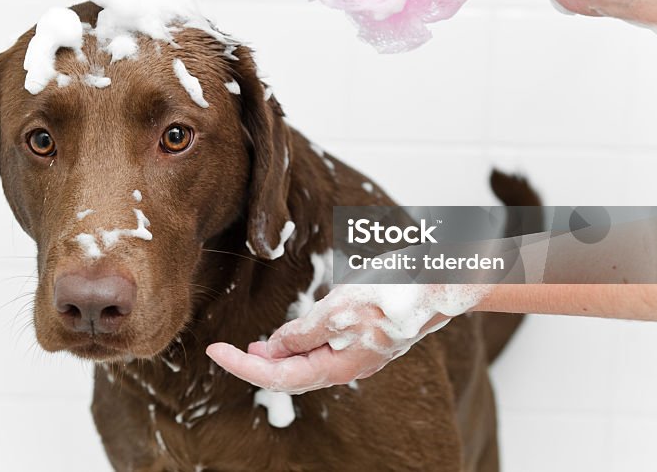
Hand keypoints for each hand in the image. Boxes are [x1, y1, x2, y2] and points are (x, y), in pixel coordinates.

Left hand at [206, 284, 474, 393]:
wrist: (442, 281)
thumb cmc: (394, 292)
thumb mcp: (339, 310)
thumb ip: (304, 332)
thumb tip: (273, 348)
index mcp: (340, 364)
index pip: (279, 375)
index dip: (242, 365)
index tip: (214, 351)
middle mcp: (347, 365)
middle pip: (291, 375)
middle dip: (256, 364)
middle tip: (226, 350)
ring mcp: (358, 353)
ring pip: (307, 364)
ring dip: (277, 356)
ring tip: (253, 346)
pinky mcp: (365, 337)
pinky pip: (323, 350)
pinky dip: (300, 344)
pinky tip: (291, 334)